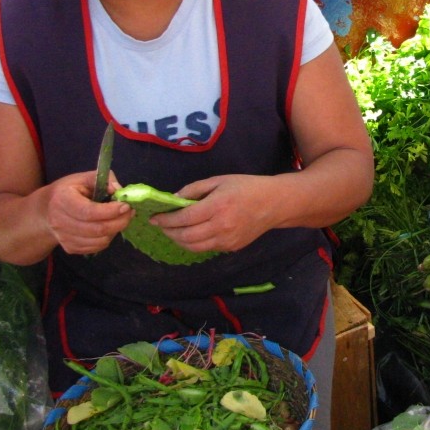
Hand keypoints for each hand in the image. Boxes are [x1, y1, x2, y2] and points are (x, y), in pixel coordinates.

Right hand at [44, 170, 132, 254]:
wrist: (47, 210)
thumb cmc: (69, 191)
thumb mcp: (83, 178)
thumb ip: (104, 180)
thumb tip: (119, 190)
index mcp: (62, 200)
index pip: (89, 212)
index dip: (110, 211)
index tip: (126, 206)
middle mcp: (60, 222)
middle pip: (97, 229)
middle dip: (119, 222)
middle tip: (130, 213)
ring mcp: (64, 238)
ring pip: (99, 241)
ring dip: (115, 231)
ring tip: (120, 219)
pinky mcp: (70, 248)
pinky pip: (96, 247)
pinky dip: (107, 238)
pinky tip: (108, 227)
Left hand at [150, 174, 274, 252]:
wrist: (274, 203)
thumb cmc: (246, 187)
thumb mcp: (219, 180)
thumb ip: (195, 189)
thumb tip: (174, 199)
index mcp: (218, 206)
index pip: (184, 217)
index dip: (166, 220)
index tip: (155, 218)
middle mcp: (221, 226)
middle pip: (186, 236)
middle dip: (169, 232)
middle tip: (161, 225)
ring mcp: (227, 240)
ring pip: (194, 247)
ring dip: (179, 241)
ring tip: (173, 231)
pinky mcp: (231, 247)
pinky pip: (206, 248)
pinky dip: (194, 243)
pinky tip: (191, 234)